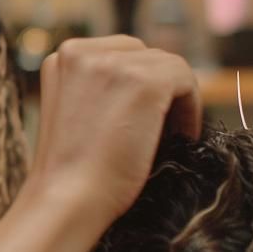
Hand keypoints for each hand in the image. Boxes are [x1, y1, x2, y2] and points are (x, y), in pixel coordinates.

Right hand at [25, 36, 202, 232]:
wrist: (68, 200)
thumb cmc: (72, 174)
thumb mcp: (76, 114)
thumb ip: (99, 88)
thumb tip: (151, 83)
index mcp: (61, 58)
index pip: (117, 53)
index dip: (139, 84)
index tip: (147, 118)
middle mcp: (81, 51)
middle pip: (142, 54)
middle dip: (158, 87)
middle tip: (164, 128)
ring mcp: (112, 63)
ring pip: (167, 65)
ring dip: (175, 98)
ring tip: (173, 135)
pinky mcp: (144, 81)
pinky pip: (185, 80)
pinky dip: (191, 108)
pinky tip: (182, 136)